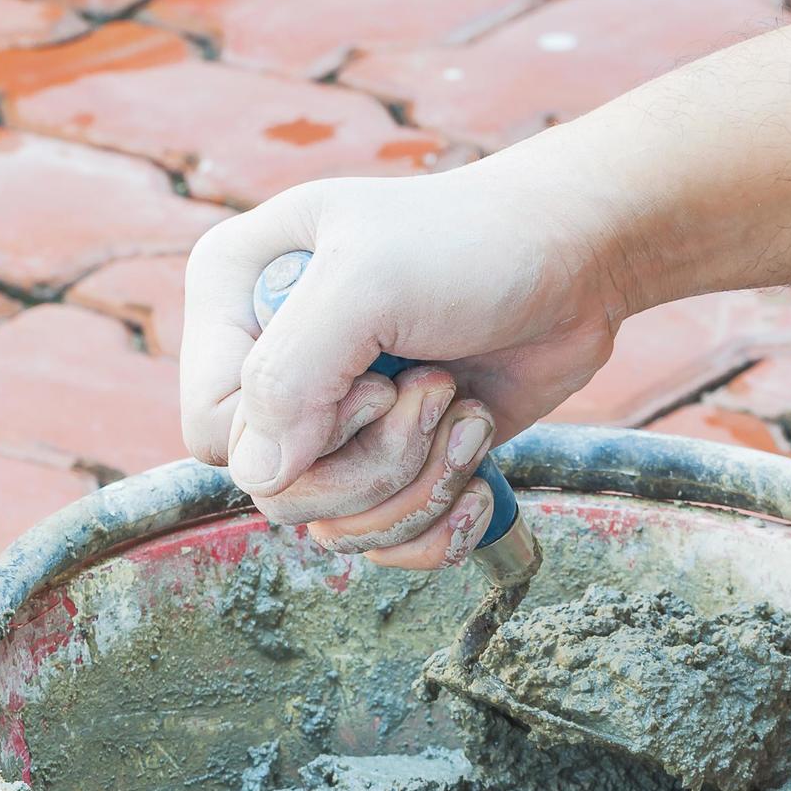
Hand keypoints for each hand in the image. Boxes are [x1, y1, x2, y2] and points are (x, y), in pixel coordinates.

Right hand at [180, 145, 626, 568]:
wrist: (576, 258)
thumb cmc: (473, 243)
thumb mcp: (371, 283)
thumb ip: (292, 374)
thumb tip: (259, 480)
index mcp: (235, 298)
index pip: (215, 429)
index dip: (294, 432)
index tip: (375, 380)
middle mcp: (271, 365)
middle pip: (279, 491)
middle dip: (376, 462)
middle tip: (438, 389)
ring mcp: (332, 421)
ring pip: (336, 526)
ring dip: (420, 487)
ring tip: (465, 412)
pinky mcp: (391, 462)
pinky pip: (383, 546)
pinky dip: (440, 527)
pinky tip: (479, 475)